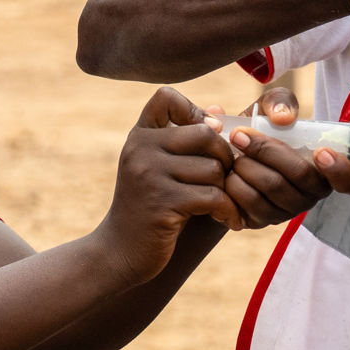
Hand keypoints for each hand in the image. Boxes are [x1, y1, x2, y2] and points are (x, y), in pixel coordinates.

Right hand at [94, 86, 240, 285]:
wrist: (120, 252)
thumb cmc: (149, 208)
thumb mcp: (159, 168)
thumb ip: (185, 141)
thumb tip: (220, 111)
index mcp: (140, 136)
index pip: (166, 97)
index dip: (194, 111)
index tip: (205, 138)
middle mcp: (141, 149)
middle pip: (205, 133)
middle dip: (224, 157)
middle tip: (225, 179)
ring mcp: (149, 175)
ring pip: (213, 168)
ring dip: (226, 190)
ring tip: (223, 204)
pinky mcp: (162, 203)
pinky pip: (213, 197)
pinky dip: (228, 211)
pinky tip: (228, 220)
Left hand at [209, 87, 349, 229]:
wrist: (226, 155)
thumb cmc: (260, 129)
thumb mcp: (272, 108)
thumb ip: (280, 102)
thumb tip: (283, 119)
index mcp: (325, 167)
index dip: (341, 170)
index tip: (321, 151)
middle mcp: (311, 194)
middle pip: (300, 176)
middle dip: (266, 151)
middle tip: (240, 135)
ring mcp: (288, 211)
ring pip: (272, 190)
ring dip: (246, 166)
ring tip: (234, 153)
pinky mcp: (261, 221)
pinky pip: (249, 206)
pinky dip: (233, 184)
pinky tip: (228, 171)